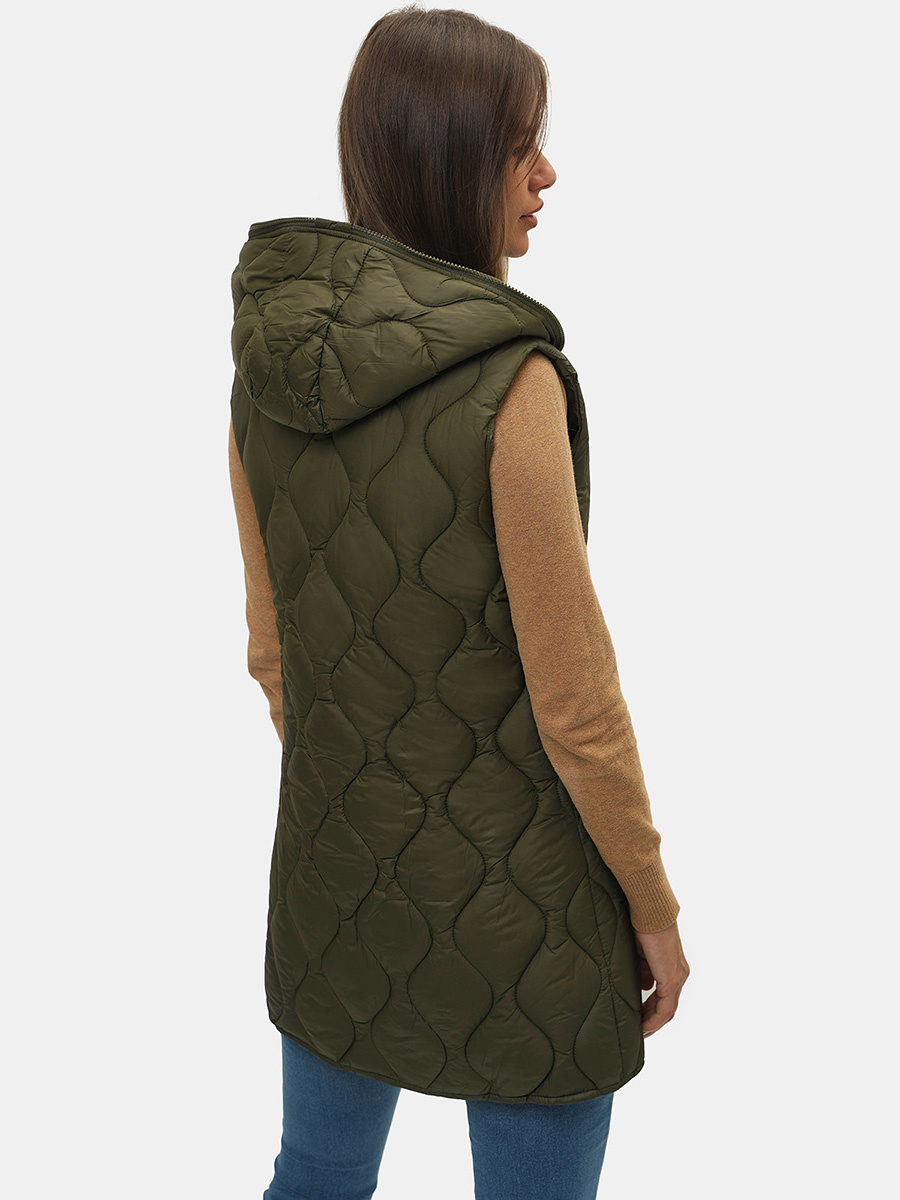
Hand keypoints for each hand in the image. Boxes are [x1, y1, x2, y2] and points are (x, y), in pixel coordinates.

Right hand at [633, 919, 689, 1036]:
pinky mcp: (671, 979)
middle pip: (667, 1006)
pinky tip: (643, 1027)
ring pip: (667, 1010)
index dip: (652, 1008)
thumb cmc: (643, 924)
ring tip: (638, 1032)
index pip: (665, 995)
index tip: (638, 1016)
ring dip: (653, 1023)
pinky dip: (654, 1021)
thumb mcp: (641, 953)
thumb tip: (643, 986)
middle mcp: (679, 973)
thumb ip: (644, 970)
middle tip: (637, 1029)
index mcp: (672, 966)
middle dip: (651, 1019)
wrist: (650, 911)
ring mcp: (677, 977)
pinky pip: (665, 1009)